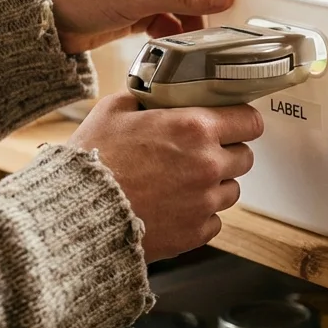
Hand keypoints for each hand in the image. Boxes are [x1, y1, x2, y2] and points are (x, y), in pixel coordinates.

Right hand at [72, 93, 264, 262]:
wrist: (77, 214)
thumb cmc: (92, 160)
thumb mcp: (114, 110)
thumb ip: (146, 97)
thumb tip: (158, 95)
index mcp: (194, 128)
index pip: (249, 121)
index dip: (241, 121)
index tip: (233, 124)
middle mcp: (207, 165)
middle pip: (244, 156)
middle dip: (226, 152)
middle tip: (198, 152)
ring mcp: (204, 202)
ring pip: (232, 190)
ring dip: (214, 184)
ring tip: (180, 182)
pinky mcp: (195, 232)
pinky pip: (213, 220)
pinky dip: (199, 214)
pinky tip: (172, 206)